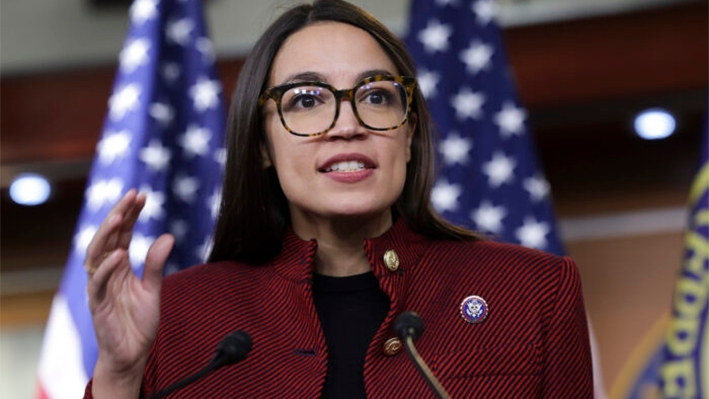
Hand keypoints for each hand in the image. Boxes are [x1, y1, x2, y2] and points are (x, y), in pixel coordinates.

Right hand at [86, 189, 173, 395]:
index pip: (122, 233)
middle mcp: (106, 271)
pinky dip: (107, 267)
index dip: (130, 214)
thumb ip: (156, 263)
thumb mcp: (153, 289)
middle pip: (107, 237)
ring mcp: (100, 286)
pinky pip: (99, 282)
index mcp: (119, 265)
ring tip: (120, 216)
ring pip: (96, 254)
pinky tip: (119, 254)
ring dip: (107, 234)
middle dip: (118, 214)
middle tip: (132, 196)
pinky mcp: (98, 303)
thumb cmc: (138, 321)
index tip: (142, 195)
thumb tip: (168, 236)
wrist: (132, 353)